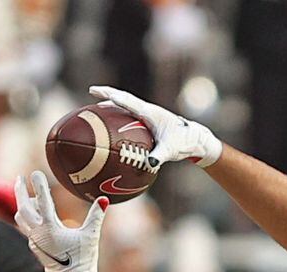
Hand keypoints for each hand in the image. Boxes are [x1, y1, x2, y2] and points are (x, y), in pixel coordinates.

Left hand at [14, 171, 106, 271]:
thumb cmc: (83, 259)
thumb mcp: (91, 236)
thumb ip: (96, 216)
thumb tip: (104, 198)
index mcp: (51, 229)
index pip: (43, 201)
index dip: (39, 185)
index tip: (35, 172)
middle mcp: (39, 234)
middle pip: (23, 208)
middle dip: (19, 191)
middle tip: (18, 178)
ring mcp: (34, 241)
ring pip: (22, 218)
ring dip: (23, 205)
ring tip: (29, 196)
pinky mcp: (35, 247)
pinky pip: (26, 227)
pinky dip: (28, 217)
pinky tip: (35, 214)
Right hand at [89, 85, 221, 169]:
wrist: (194, 139)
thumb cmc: (183, 143)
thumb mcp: (170, 150)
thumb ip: (158, 157)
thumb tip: (148, 165)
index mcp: (149, 113)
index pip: (127, 101)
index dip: (111, 95)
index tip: (97, 91)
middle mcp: (147, 110)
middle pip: (124, 99)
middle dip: (107, 94)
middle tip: (92, 91)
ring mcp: (148, 115)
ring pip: (126, 106)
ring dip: (113, 103)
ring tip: (97, 106)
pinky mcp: (149, 122)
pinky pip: (130, 115)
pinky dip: (119, 116)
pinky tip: (112, 125)